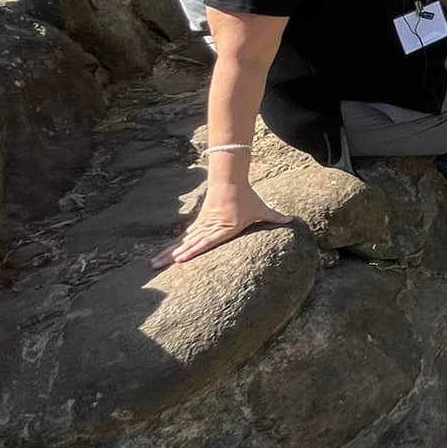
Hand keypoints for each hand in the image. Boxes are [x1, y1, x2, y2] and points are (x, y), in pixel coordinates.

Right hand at [156, 179, 291, 266]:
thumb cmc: (246, 197)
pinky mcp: (200, 223)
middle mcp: (209, 228)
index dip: (192, 251)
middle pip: (188, 244)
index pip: (206, 241)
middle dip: (172, 256)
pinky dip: (175, 245)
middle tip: (156, 265)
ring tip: (154, 262)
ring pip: (183, 241)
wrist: (229, 182)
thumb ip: (275, 216)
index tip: (179, 259)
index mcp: (223, 228)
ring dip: (168, 252)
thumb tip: (292, 220)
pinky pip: (186, 236)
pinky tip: (167, 254)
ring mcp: (202, 225)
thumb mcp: (261, 209)